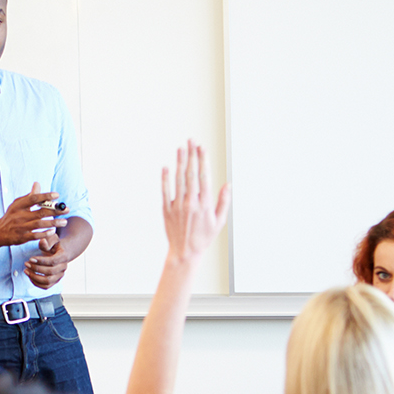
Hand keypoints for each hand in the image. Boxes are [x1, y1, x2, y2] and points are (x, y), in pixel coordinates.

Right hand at [0, 182, 66, 247]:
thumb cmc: (12, 215)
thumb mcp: (18, 204)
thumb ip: (29, 196)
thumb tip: (37, 184)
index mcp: (18, 205)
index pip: (33, 199)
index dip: (45, 196)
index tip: (57, 195)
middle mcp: (19, 216)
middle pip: (40, 212)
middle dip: (55, 211)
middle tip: (67, 210)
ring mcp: (20, 227)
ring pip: (40, 224)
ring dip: (53, 223)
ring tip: (64, 222)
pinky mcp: (22, 237)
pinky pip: (35, 235)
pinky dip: (45, 233)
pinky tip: (53, 231)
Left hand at [26, 240, 69, 287]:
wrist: (60, 252)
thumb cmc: (54, 245)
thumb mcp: (52, 239)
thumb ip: (47, 241)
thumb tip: (42, 241)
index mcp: (64, 256)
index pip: (53, 261)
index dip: (41, 261)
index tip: (30, 259)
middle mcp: (63, 268)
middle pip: (50, 272)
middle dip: (36, 269)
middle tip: (26, 264)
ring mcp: (59, 276)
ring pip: (48, 281)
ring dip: (35, 277)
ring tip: (26, 270)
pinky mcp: (55, 281)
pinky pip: (45, 287)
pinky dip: (36, 283)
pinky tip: (29, 276)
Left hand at [161, 139, 229, 263]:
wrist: (185, 252)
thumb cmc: (203, 238)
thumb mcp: (219, 222)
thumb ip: (224, 202)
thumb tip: (227, 185)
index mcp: (205, 205)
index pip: (204, 177)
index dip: (203, 161)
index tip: (203, 149)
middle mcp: (191, 203)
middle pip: (191, 174)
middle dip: (192, 156)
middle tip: (191, 142)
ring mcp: (178, 206)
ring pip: (178, 179)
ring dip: (180, 162)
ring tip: (181, 148)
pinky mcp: (167, 209)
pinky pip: (165, 191)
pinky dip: (165, 178)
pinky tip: (166, 167)